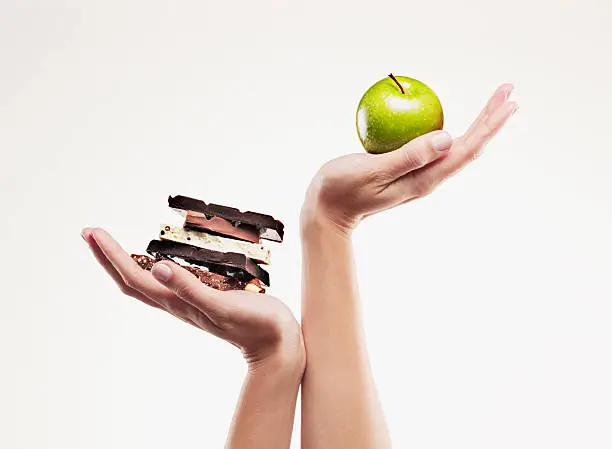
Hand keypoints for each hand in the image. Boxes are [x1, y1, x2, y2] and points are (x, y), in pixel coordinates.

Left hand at [81, 228, 304, 371]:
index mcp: (176, 302)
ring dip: (126, 262)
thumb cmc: (255, 326)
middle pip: (131, 280)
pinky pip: (168, 281)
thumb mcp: (222, 305)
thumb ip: (190, 288)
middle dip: (108, 257)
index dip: (111, 255)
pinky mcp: (202, 299)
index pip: (133, 278)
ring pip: (146, 282)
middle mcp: (176, 303)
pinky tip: (159, 259)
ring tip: (114, 244)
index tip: (93, 232)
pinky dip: (153, 267)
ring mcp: (188, 303)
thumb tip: (157, 267)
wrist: (276, 347)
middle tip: (91, 232)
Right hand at [301, 84, 517, 234]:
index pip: (466, 149)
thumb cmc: (342, 189)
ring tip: (494, 102)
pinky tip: (452, 120)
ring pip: (458, 146)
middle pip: (469, 146)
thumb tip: (447, 138)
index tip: (508, 101)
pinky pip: (439, 147)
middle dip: (491, 118)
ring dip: (478, 124)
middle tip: (508, 90)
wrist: (328, 212)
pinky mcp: (409, 170)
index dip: (490, 125)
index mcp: (425, 179)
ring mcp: (420, 175)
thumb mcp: (372, 171)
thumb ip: (409, 157)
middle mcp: (429, 178)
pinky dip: (454, 130)